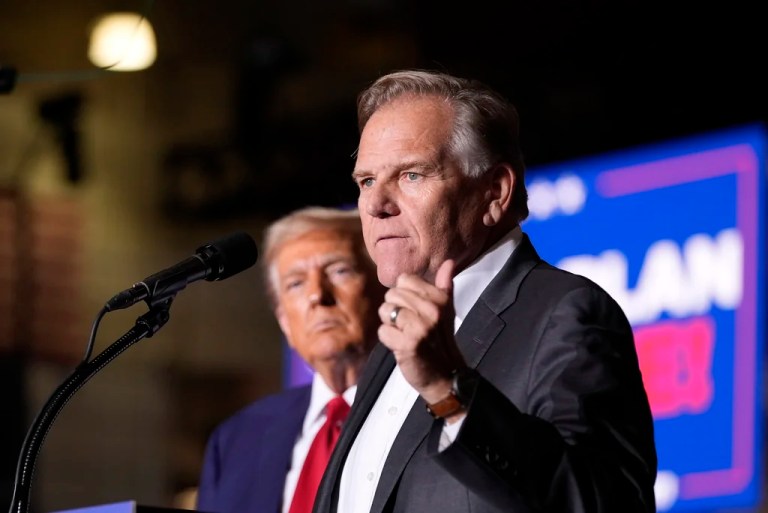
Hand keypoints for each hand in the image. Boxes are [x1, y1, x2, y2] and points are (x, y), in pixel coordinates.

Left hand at [378, 260, 466, 402]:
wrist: (445, 376)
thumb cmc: (440, 342)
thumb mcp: (446, 311)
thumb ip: (444, 286)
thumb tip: (449, 262)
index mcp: (440, 299)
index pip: (404, 280)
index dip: (403, 296)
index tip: (415, 312)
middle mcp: (432, 310)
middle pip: (392, 294)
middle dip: (395, 311)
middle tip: (410, 327)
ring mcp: (421, 327)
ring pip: (385, 311)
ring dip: (391, 326)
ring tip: (406, 335)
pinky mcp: (409, 344)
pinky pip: (383, 331)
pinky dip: (388, 341)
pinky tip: (402, 347)